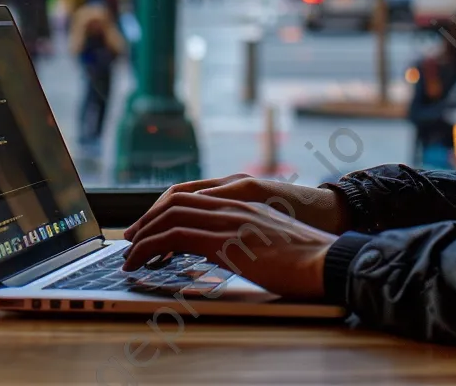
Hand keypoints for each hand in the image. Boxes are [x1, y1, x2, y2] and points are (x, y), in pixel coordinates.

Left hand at [125, 173, 349, 239]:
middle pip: (176, 200)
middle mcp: (233, 201)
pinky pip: (175, 236)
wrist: (325, 259)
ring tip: (130, 254)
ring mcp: (228, 217)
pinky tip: (143, 262)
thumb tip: (226, 249)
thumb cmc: (305, 255)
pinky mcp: (224, 239)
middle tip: (131, 239)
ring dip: (144, 234)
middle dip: (148, 220)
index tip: (149, 227)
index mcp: (243, 198)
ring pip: (171, 216)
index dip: (164, 209)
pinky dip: (151, 247)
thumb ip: (246, 233)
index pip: (192, 194)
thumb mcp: (270, 236)